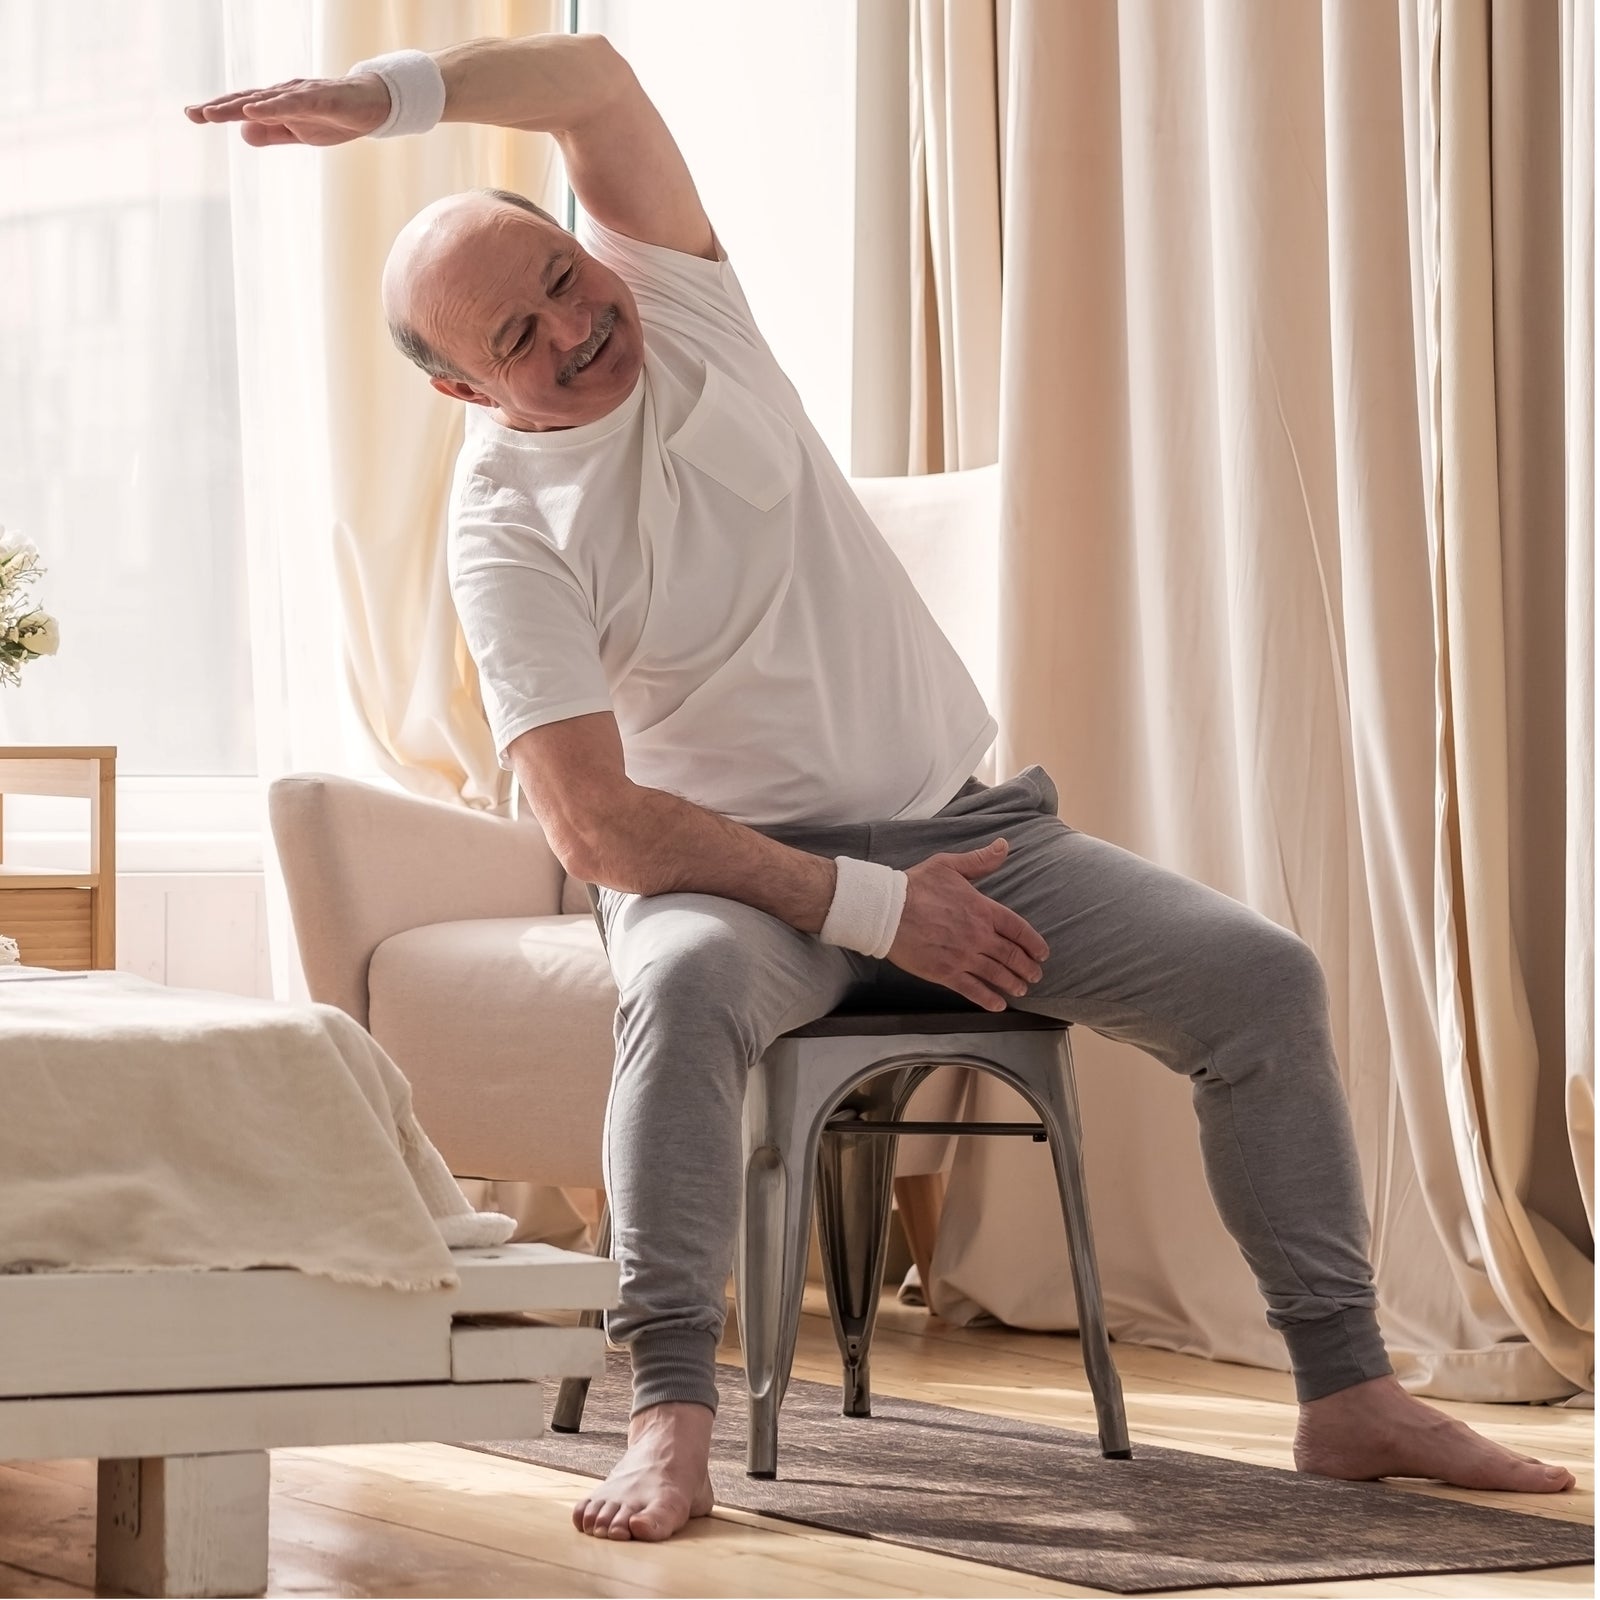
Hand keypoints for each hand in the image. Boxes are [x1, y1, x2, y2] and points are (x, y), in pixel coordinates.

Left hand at [183, 76, 391, 146]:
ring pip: (263, 100)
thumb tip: (243, 132)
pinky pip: (292, 104)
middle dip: (218, 107)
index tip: (192, 114)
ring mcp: (300, 95)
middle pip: (246, 100)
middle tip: (191, 113)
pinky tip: (252, 111)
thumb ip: (272, 133)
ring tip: (211, 113)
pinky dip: (271, 107)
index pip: (243, 107)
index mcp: (278, 105)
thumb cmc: (335, 117)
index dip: (218, 110)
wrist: (371, 105)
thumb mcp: (300, 133)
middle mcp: (283, 95)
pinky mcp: (319, 99)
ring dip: (236, 106)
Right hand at [888, 839, 1050, 1011]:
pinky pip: (973, 990)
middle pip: (1012, 955)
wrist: (887, 910)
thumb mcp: (950, 865)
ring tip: (1021, 990)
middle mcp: (978, 936)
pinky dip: (989, 999)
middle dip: (1027, 967)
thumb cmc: (916, 886)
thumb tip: (1004, 846)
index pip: (1018, 929)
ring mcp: (963, 957)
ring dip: (1013, 984)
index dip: (1034, 943)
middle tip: (1035, 975)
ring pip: (997, 974)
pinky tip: (998, 1005)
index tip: (1042, 953)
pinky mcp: (945, 973)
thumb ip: (980, 860)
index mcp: (982, 910)